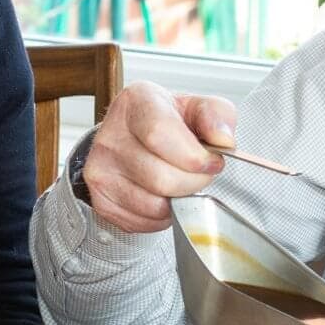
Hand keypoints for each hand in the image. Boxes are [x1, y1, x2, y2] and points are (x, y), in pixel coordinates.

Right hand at [81, 82, 236, 232]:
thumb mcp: (197, 107)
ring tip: (182, 182)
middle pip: (161, 177)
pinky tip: (164, 195)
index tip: (211, 161)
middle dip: (194, 182)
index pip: (159, 134)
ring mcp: (101, 169)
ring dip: (179, 201)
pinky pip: (143, 221)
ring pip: (154, 205)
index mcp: (136, 102)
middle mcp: (111, 135)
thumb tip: (223, 139)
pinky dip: (163, 216)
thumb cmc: (168, 122)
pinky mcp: (101, 199)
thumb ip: (217, 115)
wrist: (133, 138)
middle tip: (201, 174)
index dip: (194, 156)